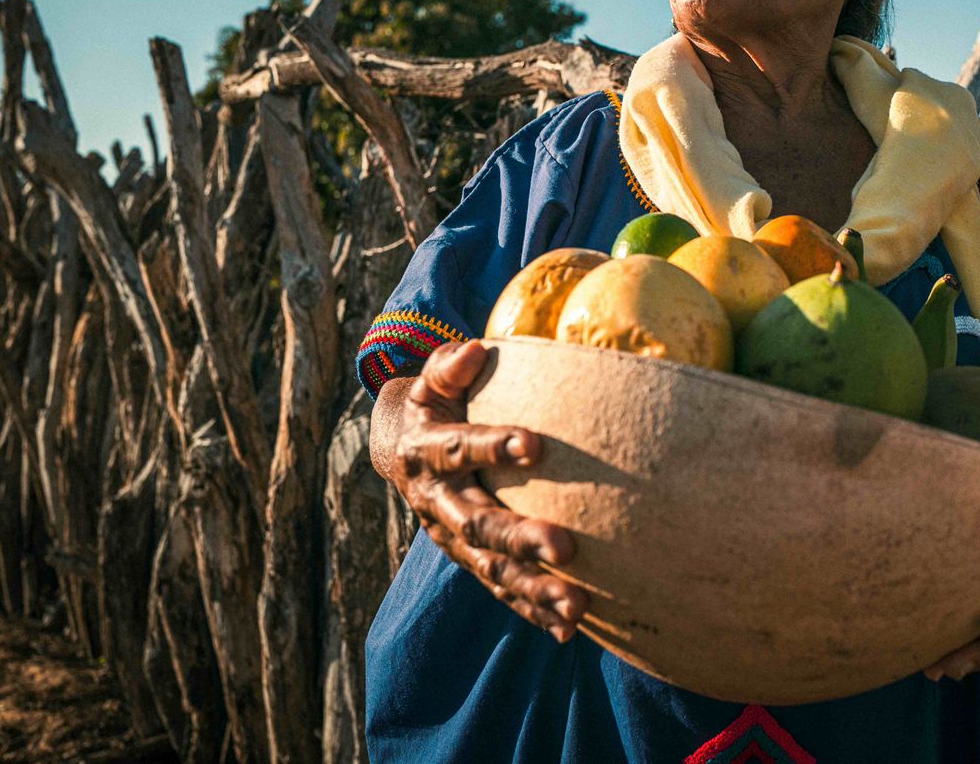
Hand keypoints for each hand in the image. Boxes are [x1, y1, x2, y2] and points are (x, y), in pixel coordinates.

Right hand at [395, 339, 587, 643]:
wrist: (402, 448)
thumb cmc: (436, 402)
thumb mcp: (432, 380)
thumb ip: (448, 366)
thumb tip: (472, 350)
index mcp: (426, 452)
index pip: (459, 447)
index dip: (492, 445)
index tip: (535, 443)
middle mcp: (437, 502)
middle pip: (478, 522)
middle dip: (521, 537)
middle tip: (566, 547)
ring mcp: (452, 538)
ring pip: (492, 567)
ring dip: (533, 588)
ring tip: (577, 603)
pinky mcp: (470, 559)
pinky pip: (501, 590)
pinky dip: (532, 612)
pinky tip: (570, 629)